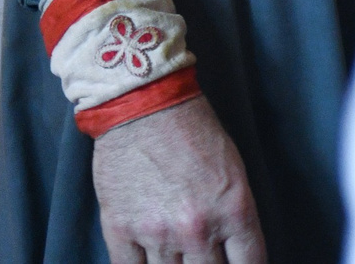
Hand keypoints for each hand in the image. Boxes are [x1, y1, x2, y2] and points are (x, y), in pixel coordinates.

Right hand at [93, 95, 266, 263]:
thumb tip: (233, 252)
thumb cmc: (195, 132)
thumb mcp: (234, 172)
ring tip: (178, 259)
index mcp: (234, 210)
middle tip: (206, 260)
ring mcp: (156, 233)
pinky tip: (149, 263)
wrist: (145, 106)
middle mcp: (197, 229)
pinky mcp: (120, 231)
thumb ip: (234, 217)